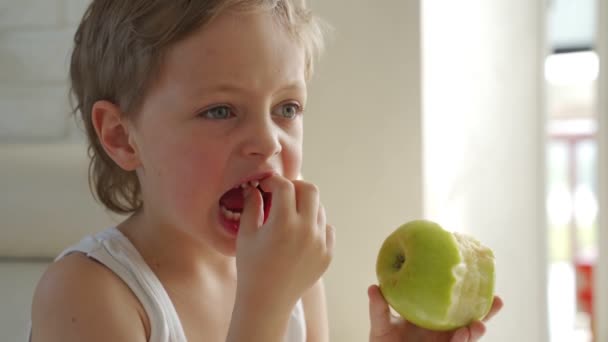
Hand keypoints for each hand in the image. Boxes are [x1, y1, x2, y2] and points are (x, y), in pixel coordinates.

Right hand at [235, 174, 334, 311]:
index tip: (266, 186)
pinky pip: (327, 228)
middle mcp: (306, 230)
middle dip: (295, 187)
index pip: (286, 186)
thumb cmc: (251, 267)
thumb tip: (255, 188)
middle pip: (310, 190)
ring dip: (305, 206)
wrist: (267, 302)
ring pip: (320, 209)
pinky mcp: (328, 254)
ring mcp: (320, 243)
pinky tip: (300, 233)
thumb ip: (252, 205)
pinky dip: (315, 225)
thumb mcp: (246, 234)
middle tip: (282, 194)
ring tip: (290, 216)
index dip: (274, 181)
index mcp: (283, 223)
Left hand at [368, 285, 502, 341]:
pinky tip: (462, 335)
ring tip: (477, 325)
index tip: (480, 277)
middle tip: (497, 300)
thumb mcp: (380, 325)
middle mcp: (441, 328)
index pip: (452, 301)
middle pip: (468, 318)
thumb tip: (373, 288)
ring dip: (474, 331)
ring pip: (466, 336)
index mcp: (431, 314)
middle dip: (485, 311)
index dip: (466, 291)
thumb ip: (379, 309)